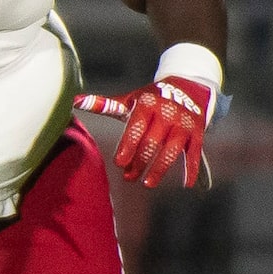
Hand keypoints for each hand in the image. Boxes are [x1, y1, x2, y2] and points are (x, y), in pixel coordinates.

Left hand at [77, 75, 213, 189]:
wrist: (187, 89)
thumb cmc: (150, 99)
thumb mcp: (130, 99)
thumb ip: (104, 104)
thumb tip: (74, 100)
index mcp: (147, 103)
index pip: (136, 127)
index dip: (128, 145)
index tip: (119, 162)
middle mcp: (168, 112)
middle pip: (152, 142)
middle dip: (140, 162)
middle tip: (128, 177)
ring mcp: (184, 123)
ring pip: (172, 150)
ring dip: (160, 169)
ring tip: (147, 183)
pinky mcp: (198, 132)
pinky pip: (195, 153)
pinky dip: (191, 169)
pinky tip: (186, 184)